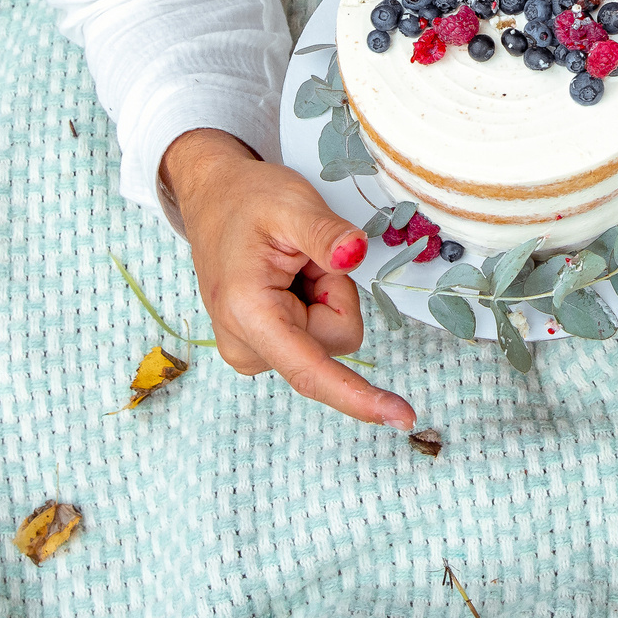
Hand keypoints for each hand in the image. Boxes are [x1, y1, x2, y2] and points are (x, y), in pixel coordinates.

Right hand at [162, 130, 415, 427]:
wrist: (214, 200)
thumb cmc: (248, 200)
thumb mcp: (291, 203)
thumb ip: (326, 233)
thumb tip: (356, 255)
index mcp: (248, 313)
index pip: (311, 371)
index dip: (359, 397)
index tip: (403, 418)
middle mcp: (245, 345)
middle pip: (336, 339)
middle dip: (334, 292)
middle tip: (302, 256)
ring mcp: (252, 351)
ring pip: (330, 338)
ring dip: (324, 295)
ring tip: (291, 264)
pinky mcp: (265, 348)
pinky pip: (318, 335)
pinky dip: (315, 302)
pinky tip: (288, 278)